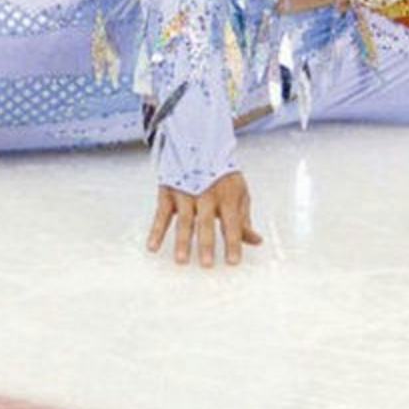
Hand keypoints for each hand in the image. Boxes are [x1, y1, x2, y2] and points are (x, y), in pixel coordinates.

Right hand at [146, 172, 261, 268]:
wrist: (198, 143)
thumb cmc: (222, 174)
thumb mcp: (239, 192)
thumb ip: (245, 219)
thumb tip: (256, 240)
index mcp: (227, 195)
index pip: (232, 223)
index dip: (233, 243)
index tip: (233, 262)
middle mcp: (206, 194)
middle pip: (206, 222)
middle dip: (207, 243)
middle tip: (207, 264)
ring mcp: (186, 192)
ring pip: (184, 219)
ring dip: (182, 241)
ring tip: (181, 260)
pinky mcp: (168, 192)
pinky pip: (161, 214)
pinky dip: (156, 230)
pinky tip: (153, 246)